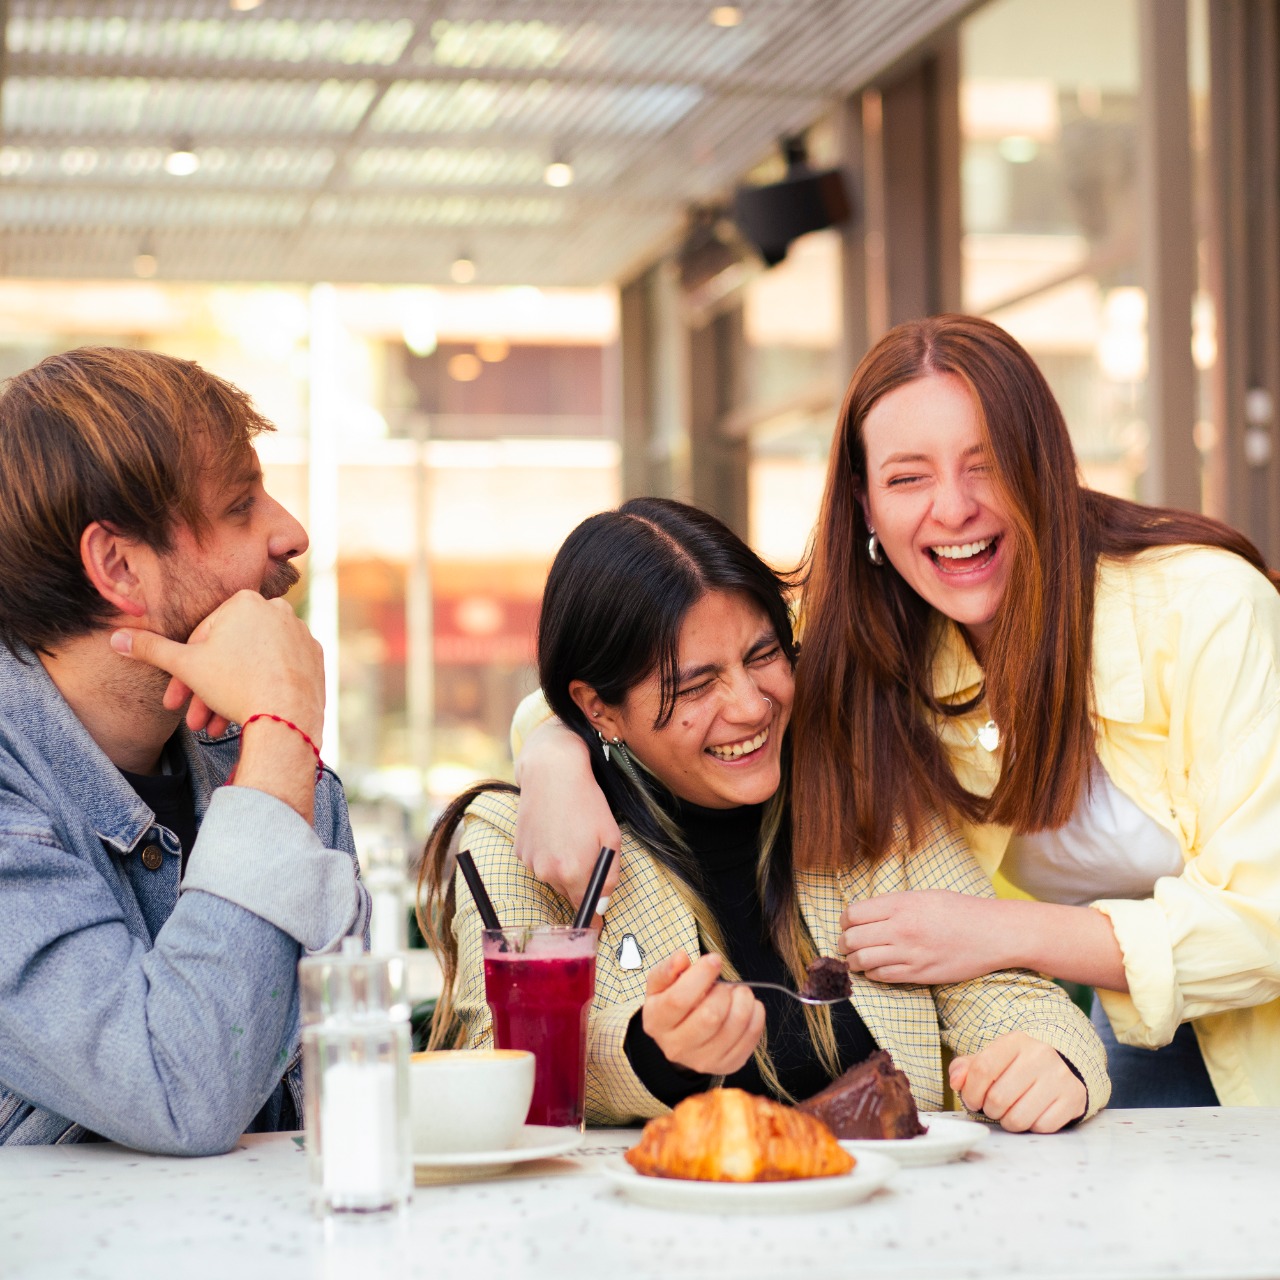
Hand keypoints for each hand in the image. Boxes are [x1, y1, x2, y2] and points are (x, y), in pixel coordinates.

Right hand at [110, 590, 324, 742]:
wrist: (286, 716)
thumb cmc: (234, 685)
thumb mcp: (185, 666)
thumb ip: (151, 649)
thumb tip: (115, 638)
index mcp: (247, 601)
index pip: (204, 637)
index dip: (185, 672)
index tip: (176, 700)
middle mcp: (279, 609)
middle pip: (230, 654)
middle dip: (206, 691)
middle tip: (192, 721)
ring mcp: (301, 633)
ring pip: (253, 665)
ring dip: (229, 696)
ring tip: (214, 728)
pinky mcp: (316, 657)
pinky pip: (279, 672)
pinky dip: (261, 690)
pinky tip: (248, 715)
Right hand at [513, 719, 620, 909]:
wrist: (552, 772)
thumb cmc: (587, 802)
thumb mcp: (611, 839)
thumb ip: (609, 877)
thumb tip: (602, 907)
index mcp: (575, 871)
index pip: (586, 911)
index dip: (594, 917)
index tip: (599, 924)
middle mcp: (549, 872)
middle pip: (569, 894)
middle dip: (580, 882)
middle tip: (588, 853)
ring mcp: (531, 862)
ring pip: (553, 878)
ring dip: (563, 866)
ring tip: (570, 835)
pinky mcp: (520, 851)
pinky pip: (538, 864)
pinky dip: (547, 854)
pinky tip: (553, 830)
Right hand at [641, 952, 764, 1076]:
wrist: (679, 1039)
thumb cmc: (671, 1005)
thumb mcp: (660, 985)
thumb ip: (668, 969)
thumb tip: (681, 957)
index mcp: (657, 1022)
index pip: (679, 999)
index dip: (701, 975)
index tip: (715, 959)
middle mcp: (677, 1046)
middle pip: (710, 1016)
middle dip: (724, 991)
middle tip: (725, 984)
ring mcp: (703, 1060)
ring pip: (734, 1027)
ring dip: (743, 1001)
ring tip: (738, 993)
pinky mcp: (727, 1065)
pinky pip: (751, 1038)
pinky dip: (756, 1015)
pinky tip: (748, 1006)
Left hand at [839, 890, 1005, 983]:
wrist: (993, 933)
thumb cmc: (960, 910)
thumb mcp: (924, 896)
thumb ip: (894, 904)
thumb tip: (866, 914)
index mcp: (900, 904)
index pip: (853, 914)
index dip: (844, 921)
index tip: (847, 925)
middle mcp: (901, 928)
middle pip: (852, 939)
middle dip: (844, 943)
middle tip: (846, 944)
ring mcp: (909, 953)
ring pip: (862, 961)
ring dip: (853, 961)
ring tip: (855, 959)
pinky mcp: (919, 974)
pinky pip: (882, 977)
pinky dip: (872, 974)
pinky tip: (875, 969)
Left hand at [949, 1032, 1085, 1132]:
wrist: (1062, 1068)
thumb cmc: (1018, 1067)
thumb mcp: (991, 1059)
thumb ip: (966, 1068)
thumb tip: (956, 1081)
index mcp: (1015, 1041)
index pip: (982, 1069)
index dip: (970, 1092)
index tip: (972, 1101)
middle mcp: (1040, 1055)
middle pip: (998, 1098)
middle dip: (990, 1110)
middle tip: (994, 1107)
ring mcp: (1059, 1077)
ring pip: (1019, 1118)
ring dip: (1009, 1122)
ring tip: (1011, 1111)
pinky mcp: (1073, 1098)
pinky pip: (1041, 1127)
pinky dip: (1032, 1127)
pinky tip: (1033, 1114)